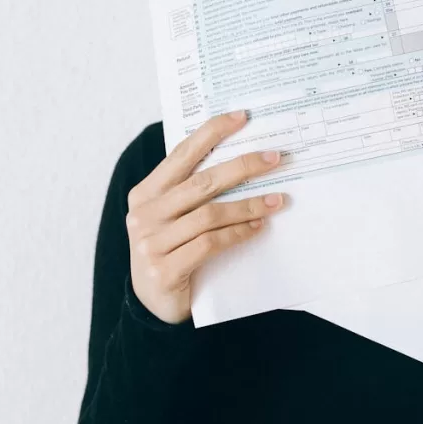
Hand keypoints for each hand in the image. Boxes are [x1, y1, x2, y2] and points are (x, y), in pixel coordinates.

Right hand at [125, 111, 284, 323]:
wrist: (152, 306)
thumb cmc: (170, 252)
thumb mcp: (172, 218)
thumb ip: (191, 193)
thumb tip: (240, 161)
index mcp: (145, 193)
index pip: (182, 154)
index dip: (212, 132)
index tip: (243, 117)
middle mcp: (145, 214)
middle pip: (202, 182)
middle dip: (243, 167)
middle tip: (275, 158)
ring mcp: (152, 243)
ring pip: (210, 214)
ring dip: (249, 205)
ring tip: (277, 201)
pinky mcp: (165, 269)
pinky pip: (210, 244)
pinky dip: (238, 233)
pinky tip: (258, 227)